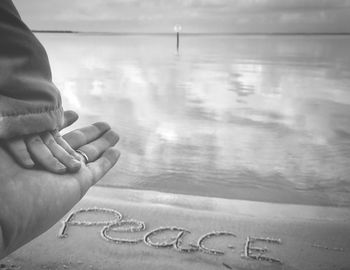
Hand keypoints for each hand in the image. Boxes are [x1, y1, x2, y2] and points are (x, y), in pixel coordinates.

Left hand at [0, 122, 119, 258]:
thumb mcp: (3, 143)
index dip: (64, 121)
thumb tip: (15, 113)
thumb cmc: (0, 174)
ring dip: (103, 142)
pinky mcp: (80, 183)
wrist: (4, 211)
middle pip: (76, 142)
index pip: (52, 132)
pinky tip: (117, 152)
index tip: (74, 113)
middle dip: (90, 132)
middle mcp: (51, 161)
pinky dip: (108, 162)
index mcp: (32, 150)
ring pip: (90, 154)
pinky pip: (98, 170)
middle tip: (105, 124)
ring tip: (114, 132)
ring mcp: (66, 172)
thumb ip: (13, 130)